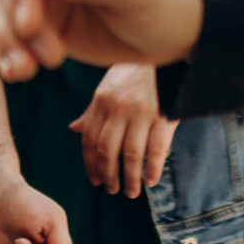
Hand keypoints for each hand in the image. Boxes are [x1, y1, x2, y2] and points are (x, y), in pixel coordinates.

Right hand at [0, 0, 202, 80]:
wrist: (177, 29)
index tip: (30, 26)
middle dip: (15, 21)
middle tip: (41, 59)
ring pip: (4, 6)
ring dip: (8, 40)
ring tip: (24, 71)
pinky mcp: (45, 14)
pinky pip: (14, 30)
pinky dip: (10, 51)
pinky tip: (17, 73)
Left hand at [71, 63, 177, 198]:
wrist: (169, 51)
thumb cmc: (137, 69)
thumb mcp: (109, 83)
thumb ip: (93, 108)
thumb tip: (74, 128)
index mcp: (102, 99)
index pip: (89, 139)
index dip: (90, 163)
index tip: (95, 180)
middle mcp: (118, 107)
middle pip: (107, 151)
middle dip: (108, 175)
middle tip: (111, 190)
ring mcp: (142, 113)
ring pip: (130, 156)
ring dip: (129, 179)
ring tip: (131, 192)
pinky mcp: (164, 117)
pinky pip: (156, 150)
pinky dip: (153, 169)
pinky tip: (151, 181)